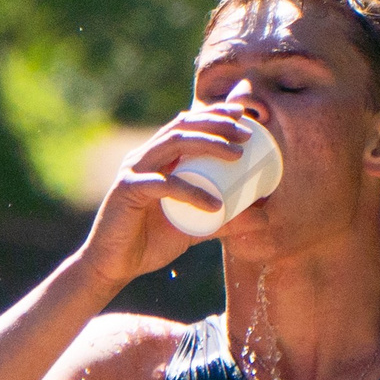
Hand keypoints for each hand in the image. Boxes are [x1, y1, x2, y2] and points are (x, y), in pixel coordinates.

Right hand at [71, 105, 256, 286]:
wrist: (115, 266)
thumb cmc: (151, 242)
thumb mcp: (196, 229)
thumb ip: (225, 222)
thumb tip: (264, 218)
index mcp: (157, 158)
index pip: (186, 123)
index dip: (214, 113)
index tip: (243, 115)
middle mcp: (144, 157)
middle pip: (182, 127)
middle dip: (216, 124)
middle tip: (245, 134)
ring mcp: (134, 171)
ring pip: (173, 144)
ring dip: (208, 144)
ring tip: (237, 155)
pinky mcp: (128, 191)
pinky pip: (164, 186)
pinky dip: (191, 192)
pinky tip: (214, 203)